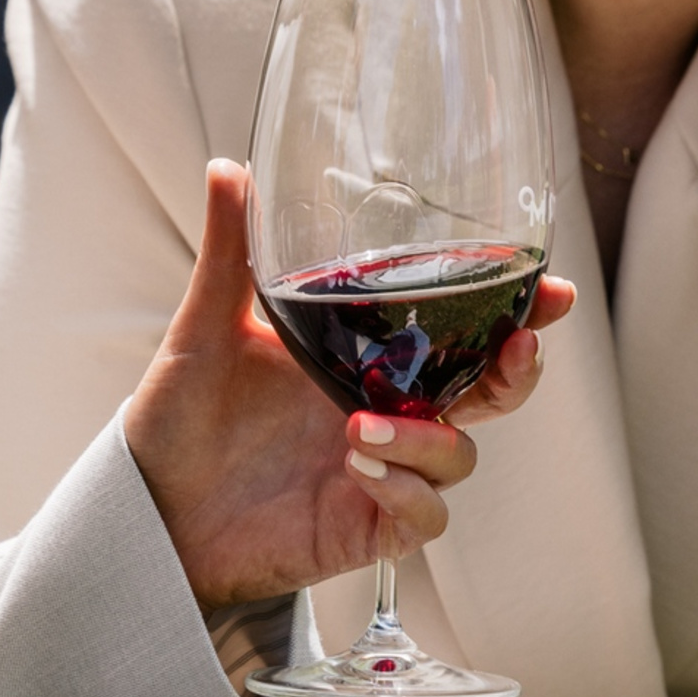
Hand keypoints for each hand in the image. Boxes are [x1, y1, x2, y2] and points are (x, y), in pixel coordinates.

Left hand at [124, 161, 573, 610]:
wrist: (147, 512)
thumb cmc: (180, 421)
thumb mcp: (206, 328)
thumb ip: (229, 252)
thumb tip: (228, 168)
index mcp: (365, 360)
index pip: (460, 332)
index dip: (516, 313)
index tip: (550, 290)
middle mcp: (386, 413)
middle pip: (489, 393)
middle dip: (518, 372)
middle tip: (517, 348)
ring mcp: (384, 473)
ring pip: (460, 456)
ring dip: (430, 440)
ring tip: (361, 431)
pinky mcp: (368, 529)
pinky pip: (426, 517)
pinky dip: (409, 493)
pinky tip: (360, 471)